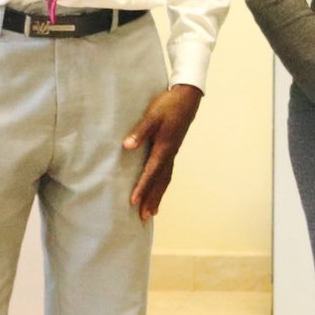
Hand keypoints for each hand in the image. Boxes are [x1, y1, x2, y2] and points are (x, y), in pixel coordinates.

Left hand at [124, 84, 203, 220]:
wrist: (187, 98)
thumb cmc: (168, 105)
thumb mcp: (152, 115)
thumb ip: (140, 131)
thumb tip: (127, 146)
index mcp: (164, 147)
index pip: (151, 172)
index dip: (142, 187)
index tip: (134, 202)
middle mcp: (169, 154)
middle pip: (160, 182)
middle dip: (152, 199)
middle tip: (144, 217)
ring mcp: (173, 153)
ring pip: (165, 179)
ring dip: (158, 196)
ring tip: (153, 212)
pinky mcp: (172, 149)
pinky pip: (168, 173)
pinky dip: (163, 185)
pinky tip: (159, 189)